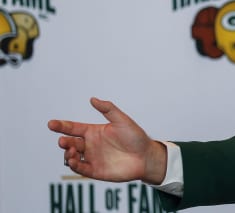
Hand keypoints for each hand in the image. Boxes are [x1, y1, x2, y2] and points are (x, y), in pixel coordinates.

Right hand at [48, 97, 166, 183]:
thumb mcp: (122, 120)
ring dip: (68, 154)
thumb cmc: (136, 137)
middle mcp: (90, 145)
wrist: (146, 156)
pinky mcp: (95, 171)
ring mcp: (92, 158)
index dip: (61, 126)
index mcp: (93, 131)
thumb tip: (92, 99)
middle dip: (64, 141)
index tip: (51, 123)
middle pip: (70, 142)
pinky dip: (74, 165)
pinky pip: (80, 169)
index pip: (73, 128)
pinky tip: (74, 160)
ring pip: (72, 156)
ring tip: (71, 150)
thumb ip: (108, 109)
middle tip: (63, 140)